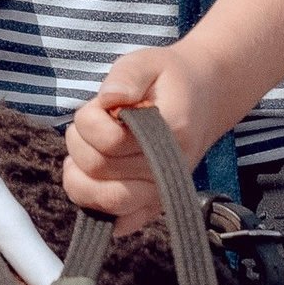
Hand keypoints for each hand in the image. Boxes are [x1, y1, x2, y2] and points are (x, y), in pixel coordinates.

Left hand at [63, 41, 228, 215]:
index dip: (89, 119)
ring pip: (101, 201)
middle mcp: (170, 170)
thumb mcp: (146, 62)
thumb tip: (109, 99)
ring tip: (91, 150)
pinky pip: (116, 223)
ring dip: (81, 173)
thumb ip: (125, 77)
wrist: (204, 97)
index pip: (108, 141)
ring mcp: (163, 195)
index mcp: (171, 131)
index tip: (101, 105)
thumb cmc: (168, 80)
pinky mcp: (153, 209)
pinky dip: (94, 202)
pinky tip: (98, 176)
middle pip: (97, 170)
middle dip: (79, 143)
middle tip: (92, 124)